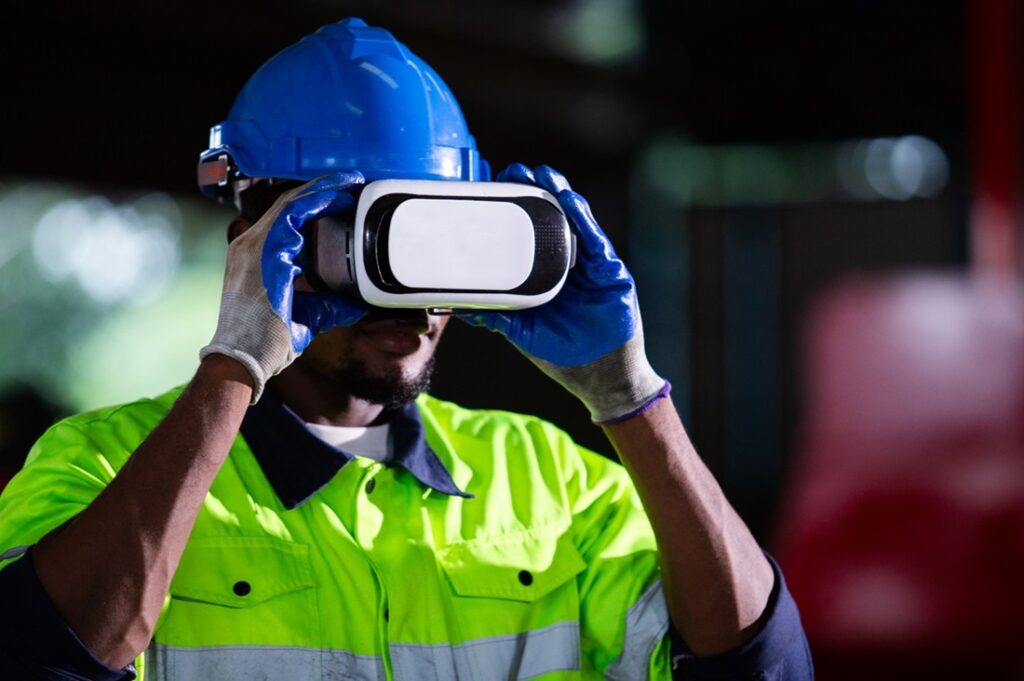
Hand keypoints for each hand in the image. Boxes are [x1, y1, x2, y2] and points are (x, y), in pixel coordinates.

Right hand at [201, 172, 366, 400]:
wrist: (241, 360)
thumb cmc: (265, 343)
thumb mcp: (305, 317)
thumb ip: (327, 304)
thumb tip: (356, 303)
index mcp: (253, 256)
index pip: (283, 218)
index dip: (312, 203)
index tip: (340, 197)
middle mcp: (249, 245)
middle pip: (287, 204)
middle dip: (320, 190)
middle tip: (350, 182)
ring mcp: (253, 246)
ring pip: (291, 203)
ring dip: (322, 190)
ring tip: (349, 182)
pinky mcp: (264, 253)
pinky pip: (293, 216)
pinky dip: (317, 202)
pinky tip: (338, 196)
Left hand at [457, 163, 666, 422]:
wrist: (601, 378)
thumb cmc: (564, 355)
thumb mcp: (523, 332)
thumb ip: (498, 315)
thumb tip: (460, 306)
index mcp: (545, 275)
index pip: (528, 233)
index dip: (514, 209)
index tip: (493, 187)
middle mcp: (567, 265)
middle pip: (551, 219)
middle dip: (535, 192)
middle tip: (513, 170)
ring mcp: (590, 266)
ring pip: (575, 221)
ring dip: (559, 195)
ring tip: (541, 174)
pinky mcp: (611, 273)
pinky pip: (595, 242)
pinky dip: (582, 221)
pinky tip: (568, 202)